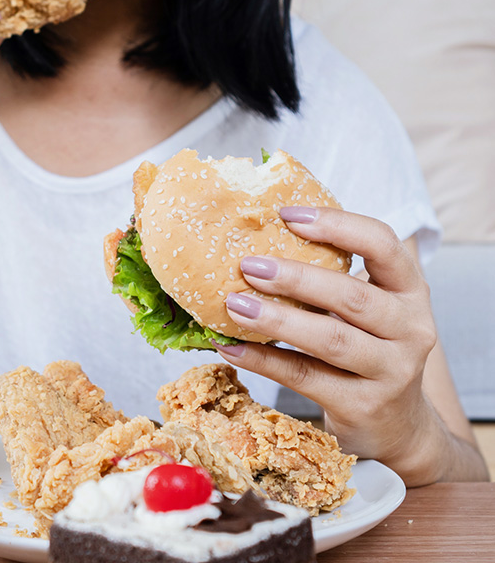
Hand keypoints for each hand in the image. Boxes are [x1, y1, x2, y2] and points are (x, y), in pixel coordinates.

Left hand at [212, 206, 441, 480]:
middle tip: (248, 265)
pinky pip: (305, 377)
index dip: (337, 225)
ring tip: (234, 304)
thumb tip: (256, 245)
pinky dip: (263, 361)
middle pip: (352, 296)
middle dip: (295, 278)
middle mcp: (411, 329)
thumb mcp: (368, 313)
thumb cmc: (368, 352)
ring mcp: (391, 371)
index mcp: (410, 292)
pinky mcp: (363, 406)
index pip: (383, 245)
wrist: (398, 427)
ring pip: (330, 339)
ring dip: (276, 320)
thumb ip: (332, 281)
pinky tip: (231, 348)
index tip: (287, 215)